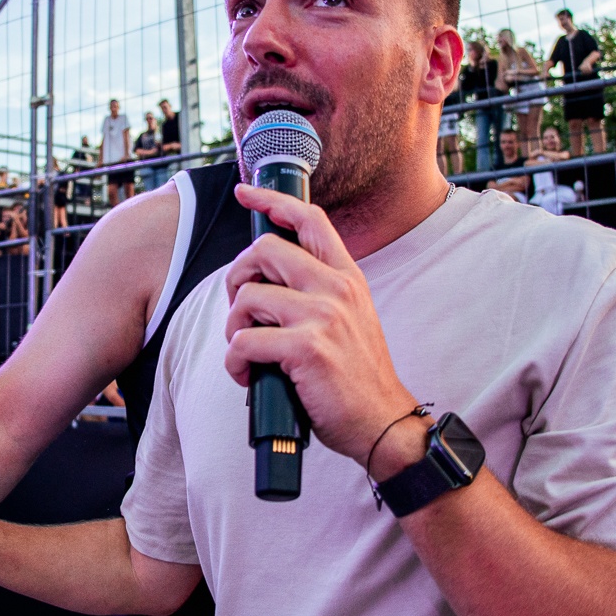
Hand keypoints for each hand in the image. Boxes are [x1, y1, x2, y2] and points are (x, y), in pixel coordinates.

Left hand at [222, 183, 420, 461]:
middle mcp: (337, 288)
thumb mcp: (350, 318)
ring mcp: (323, 316)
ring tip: (247, 352)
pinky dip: (235, 363)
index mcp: (347, 277)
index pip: (309, 218)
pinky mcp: (306, 348)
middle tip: (241, 311)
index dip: (271, 200)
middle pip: (264, 251)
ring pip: (248, 297)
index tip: (246, 192)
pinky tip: (249, 377)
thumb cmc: (356, 376)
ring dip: (233, 328)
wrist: (382, 423)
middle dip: (237, 278)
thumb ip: (319, 291)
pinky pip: (243, 341)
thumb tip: (267, 277)